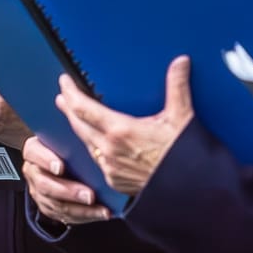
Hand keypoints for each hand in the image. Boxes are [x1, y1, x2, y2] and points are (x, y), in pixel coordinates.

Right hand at [22, 134, 109, 225]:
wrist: (66, 159)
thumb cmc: (67, 145)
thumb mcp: (67, 137)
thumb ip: (73, 138)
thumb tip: (89, 137)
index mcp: (34, 150)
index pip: (34, 153)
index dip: (46, 160)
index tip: (61, 167)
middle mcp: (33, 171)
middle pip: (45, 184)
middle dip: (69, 192)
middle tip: (90, 195)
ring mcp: (38, 191)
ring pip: (56, 205)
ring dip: (81, 209)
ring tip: (101, 209)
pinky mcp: (48, 206)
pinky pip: (64, 216)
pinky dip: (84, 216)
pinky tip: (100, 212)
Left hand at [54, 56, 193, 196]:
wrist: (190, 189)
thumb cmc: (183, 155)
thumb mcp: (181, 116)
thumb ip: (177, 86)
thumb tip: (180, 62)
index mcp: (120, 130)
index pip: (83, 109)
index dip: (70, 93)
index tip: (64, 82)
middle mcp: (109, 150)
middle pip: (78, 126)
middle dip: (69, 109)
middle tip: (63, 97)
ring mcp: (110, 168)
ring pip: (87, 144)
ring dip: (79, 129)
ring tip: (76, 118)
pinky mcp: (115, 181)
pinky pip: (97, 161)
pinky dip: (93, 148)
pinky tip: (95, 144)